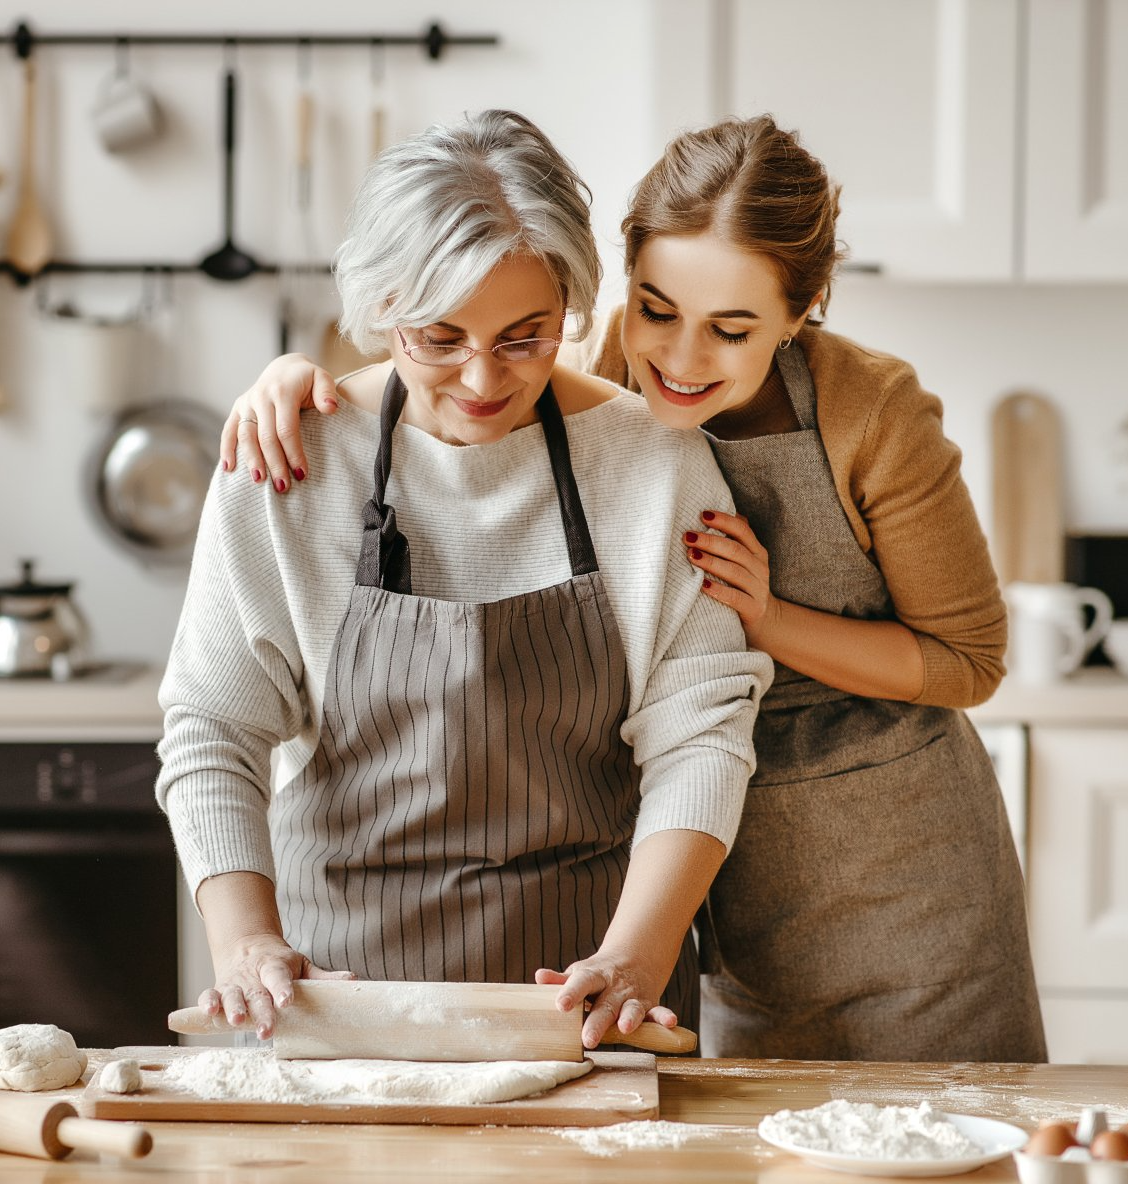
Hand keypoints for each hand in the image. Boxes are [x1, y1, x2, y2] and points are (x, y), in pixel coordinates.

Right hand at [199, 933, 355, 1040]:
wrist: (249, 948)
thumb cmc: (281, 964)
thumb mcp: (302, 965)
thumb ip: (323, 977)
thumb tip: (353, 980)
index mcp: (275, 966)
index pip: (279, 976)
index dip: (283, 988)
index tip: (288, 1001)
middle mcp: (253, 975)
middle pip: (257, 993)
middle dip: (260, 1012)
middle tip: (266, 1030)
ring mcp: (234, 982)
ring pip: (232, 995)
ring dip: (232, 1008)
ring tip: (236, 1022)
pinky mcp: (219, 989)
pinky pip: (209, 994)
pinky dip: (206, 1003)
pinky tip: (208, 1012)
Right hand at [219, 353, 339, 491]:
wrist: (285, 367)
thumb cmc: (307, 380)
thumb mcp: (322, 379)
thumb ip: (327, 392)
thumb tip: (330, 409)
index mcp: (282, 392)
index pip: (286, 429)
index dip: (293, 453)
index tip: (301, 474)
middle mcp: (261, 397)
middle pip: (266, 437)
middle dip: (274, 463)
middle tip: (283, 487)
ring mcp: (247, 402)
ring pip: (246, 435)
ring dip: (251, 460)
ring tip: (259, 482)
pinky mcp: (238, 407)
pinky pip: (229, 430)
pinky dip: (226, 449)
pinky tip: (228, 468)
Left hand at [534, 952, 677, 1049]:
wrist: (634, 957)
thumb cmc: (598, 973)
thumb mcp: (580, 973)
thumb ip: (561, 980)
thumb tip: (538, 977)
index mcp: (593, 976)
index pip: (581, 983)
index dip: (570, 993)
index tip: (560, 1005)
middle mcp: (614, 986)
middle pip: (605, 1004)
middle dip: (597, 1021)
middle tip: (587, 1039)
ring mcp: (632, 996)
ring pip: (631, 1008)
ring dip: (630, 1018)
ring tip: (625, 1029)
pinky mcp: (649, 1005)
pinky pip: (658, 1011)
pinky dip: (664, 1017)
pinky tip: (671, 1023)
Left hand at [686, 509, 776, 646]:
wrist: (765, 620)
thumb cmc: (744, 585)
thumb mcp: (744, 561)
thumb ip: (734, 540)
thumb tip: (711, 514)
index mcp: (757, 552)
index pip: (742, 530)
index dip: (723, 521)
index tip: (702, 514)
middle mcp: (760, 568)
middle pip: (735, 550)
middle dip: (710, 541)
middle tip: (688, 536)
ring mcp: (758, 589)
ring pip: (735, 572)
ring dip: (711, 562)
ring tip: (691, 556)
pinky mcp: (753, 609)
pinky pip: (735, 598)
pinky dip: (718, 590)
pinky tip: (703, 585)